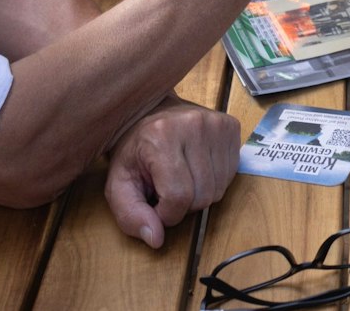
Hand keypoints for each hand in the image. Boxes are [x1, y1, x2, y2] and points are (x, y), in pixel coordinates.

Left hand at [105, 95, 239, 247]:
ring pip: (218, 190)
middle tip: (167, 189)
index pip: (178, 197)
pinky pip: (231, 175)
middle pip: (202, 196)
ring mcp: (216, 124)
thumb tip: (156, 239)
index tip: (155, 204)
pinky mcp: (231, 126)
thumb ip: (130, 214)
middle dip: (183, 205)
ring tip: (182, 178)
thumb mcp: (119, 184)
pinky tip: (198, 168)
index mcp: (161, 137)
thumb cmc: (134, 150)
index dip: (166, 214)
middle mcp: (194, 125)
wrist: (149, 111)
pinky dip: (214, 181)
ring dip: (200, 194)